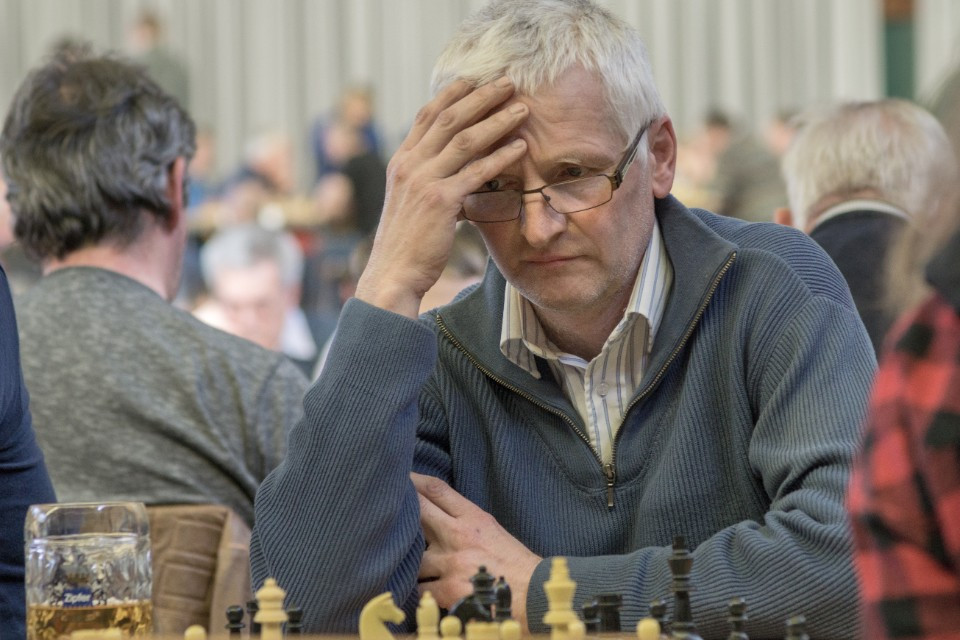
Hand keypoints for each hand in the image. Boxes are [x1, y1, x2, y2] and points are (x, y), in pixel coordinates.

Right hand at [355, 79, 528, 317]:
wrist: (393, 273)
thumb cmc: (407, 243)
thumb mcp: (412, 203)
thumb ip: (430, 182)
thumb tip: (459, 175)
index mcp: (401, 161)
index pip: (426, 116)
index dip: (451, 94)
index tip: (474, 79)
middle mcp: (410, 165)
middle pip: (449, 119)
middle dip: (480, 97)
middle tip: (507, 83)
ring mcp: (424, 181)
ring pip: (465, 140)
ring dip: (497, 121)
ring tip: (522, 110)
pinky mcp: (440, 201)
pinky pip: (476, 173)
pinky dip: (500, 158)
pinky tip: (520, 148)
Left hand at [412, 472, 540, 631]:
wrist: (535, 594)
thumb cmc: (516, 564)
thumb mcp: (493, 530)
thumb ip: (466, 521)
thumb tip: (437, 515)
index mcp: (474, 517)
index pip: (436, 489)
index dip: (413, 480)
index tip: (400, 478)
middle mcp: (459, 536)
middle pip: (417, 512)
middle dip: (400, 508)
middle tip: (384, 507)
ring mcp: (451, 564)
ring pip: (411, 555)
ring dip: (408, 559)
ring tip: (405, 560)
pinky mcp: (448, 592)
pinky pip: (418, 588)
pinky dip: (417, 589)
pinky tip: (418, 588)